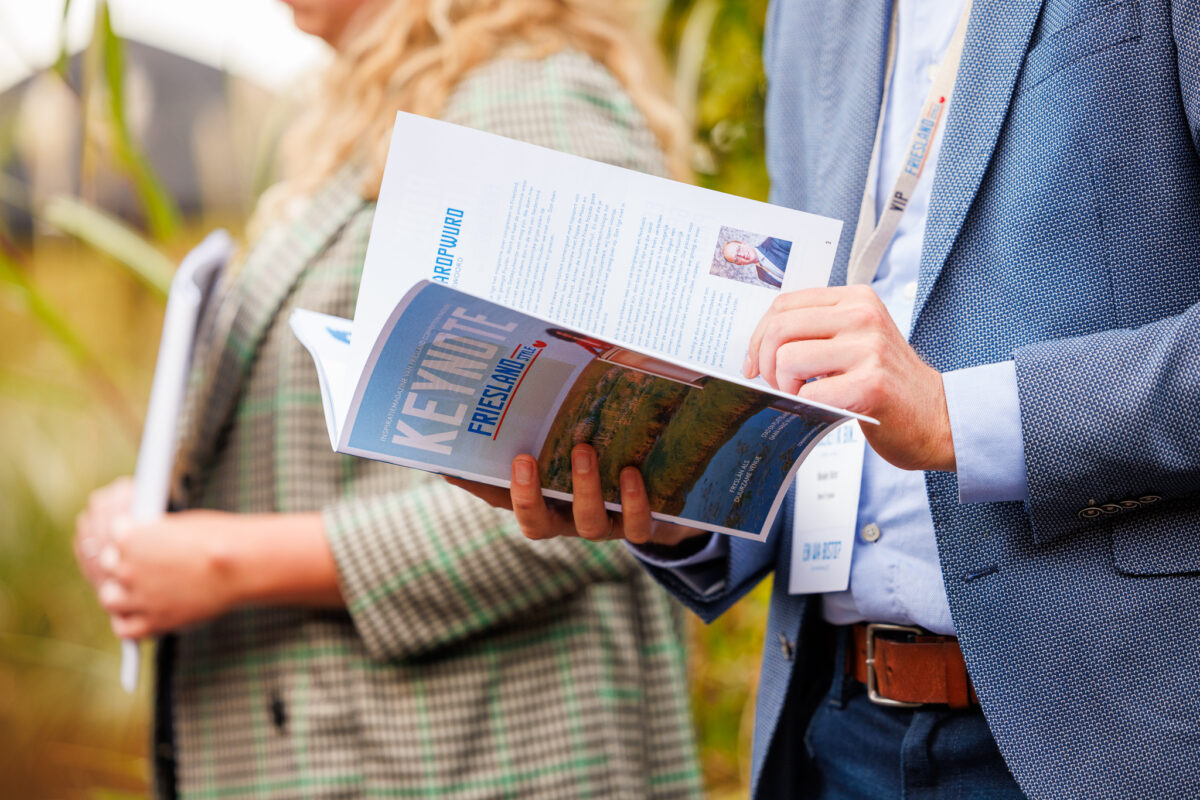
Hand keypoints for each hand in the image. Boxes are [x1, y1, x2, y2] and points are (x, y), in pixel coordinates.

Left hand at [75, 484, 243, 637]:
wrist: (240, 565)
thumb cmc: (219, 537)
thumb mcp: (182, 524)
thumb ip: (158, 535)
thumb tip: (153, 544)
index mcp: (130, 537)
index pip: (116, 533)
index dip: (132, 533)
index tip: (144, 535)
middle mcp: (127, 567)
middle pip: (108, 566)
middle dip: (123, 562)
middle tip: (143, 562)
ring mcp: (138, 597)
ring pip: (110, 599)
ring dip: (120, 593)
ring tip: (137, 591)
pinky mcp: (154, 621)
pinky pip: (124, 628)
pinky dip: (128, 622)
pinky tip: (143, 614)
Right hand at [445, 444, 706, 546]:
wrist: (659, 491)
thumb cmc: (598, 454)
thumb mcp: (567, 438)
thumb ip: (538, 420)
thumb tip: (511, 380)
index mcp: (540, 501)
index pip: (501, 498)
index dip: (478, 485)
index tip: (464, 462)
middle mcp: (565, 519)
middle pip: (537, 524)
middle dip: (528, 495)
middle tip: (525, 458)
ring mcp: (601, 525)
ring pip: (588, 521)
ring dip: (584, 487)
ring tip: (584, 449)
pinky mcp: (637, 526)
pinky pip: (635, 526)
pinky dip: (634, 501)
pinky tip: (632, 472)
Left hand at [744, 285, 955, 471]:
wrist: (936, 417)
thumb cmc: (888, 382)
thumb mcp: (856, 339)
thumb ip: (816, 329)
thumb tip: (759, 342)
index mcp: (856, 298)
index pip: (784, 305)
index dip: (758, 336)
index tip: (755, 362)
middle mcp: (863, 316)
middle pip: (779, 329)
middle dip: (765, 363)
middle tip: (777, 384)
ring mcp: (868, 349)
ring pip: (787, 359)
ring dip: (784, 386)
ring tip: (804, 396)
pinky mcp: (870, 385)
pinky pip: (809, 393)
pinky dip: (804, 405)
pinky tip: (822, 408)